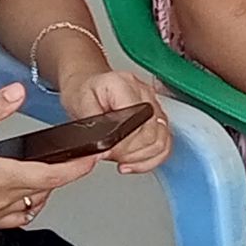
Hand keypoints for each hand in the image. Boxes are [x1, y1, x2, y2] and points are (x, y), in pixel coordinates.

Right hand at [0, 86, 106, 227]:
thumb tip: (17, 92)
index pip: (49, 176)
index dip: (76, 169)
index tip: (93, 159)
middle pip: (45, 190)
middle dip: (65, 174)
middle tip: (76, 158)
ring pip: (32, 206)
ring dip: (44, 190)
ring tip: (48, 170)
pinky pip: (14, 219)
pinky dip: (26, 206)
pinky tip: (23, 193)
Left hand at [60, 65, 176, 172]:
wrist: (87, 85)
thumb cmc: (84, 92)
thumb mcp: (79, 105)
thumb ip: (91, 128)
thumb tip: (98, 152)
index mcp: (124, 84)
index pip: (137, 122)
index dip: (124, 144)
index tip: (109, 150)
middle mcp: (144, 92)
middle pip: (151, 135)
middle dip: (130, 153)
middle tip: (113, 154)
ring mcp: (155, 104)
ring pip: (162, 141)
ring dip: (141, 158)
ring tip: (123, 158)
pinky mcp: (159, 117)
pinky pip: (165, 144)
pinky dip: (152, 159)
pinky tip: (135, 161)